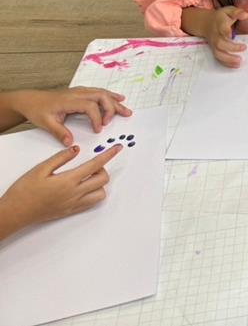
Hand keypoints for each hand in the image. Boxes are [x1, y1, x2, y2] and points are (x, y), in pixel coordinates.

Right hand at [0, 145, 120, 237]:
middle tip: (93, 164)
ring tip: (87, 177)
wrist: (14, 213)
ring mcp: (73, 204)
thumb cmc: (24, 191)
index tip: (117, 148)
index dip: (109, 155)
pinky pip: (90, 203)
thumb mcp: (40, 169)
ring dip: (99, 184)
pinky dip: (93, 194)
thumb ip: (61, 158)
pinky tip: (83, 187)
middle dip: (103, 169)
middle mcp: (75, 194)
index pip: (96, 165)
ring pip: (100, 194)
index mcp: (68, 181)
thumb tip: (76, 149)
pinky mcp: (70, 211)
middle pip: (103, 180)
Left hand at [8, 88, 131, 146]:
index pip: (91, 107)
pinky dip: (110, 96)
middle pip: (101, 96)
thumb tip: (71, 143)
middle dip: (112, 108)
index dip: (97, 118)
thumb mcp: (46, 123)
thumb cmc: (38, 110)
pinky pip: (99, 92)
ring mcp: (80, 91)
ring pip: (102, 93)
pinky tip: (118, 98)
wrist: (30, 100)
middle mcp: (78, 93)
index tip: (98, 129)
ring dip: (115, 101)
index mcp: (70, 100)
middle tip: (118, 119)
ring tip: (126, 109)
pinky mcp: (81, 92)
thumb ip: (60, 133)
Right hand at [205, 6, 247, 67]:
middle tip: (244, 47)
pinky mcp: (214, 50)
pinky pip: (218, 58)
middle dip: (231, 47)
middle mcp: (215, 35)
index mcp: (219, 24)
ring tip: (240, 61)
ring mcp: (214, 44)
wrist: (205, 23)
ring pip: (218, 53)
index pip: (221, 28)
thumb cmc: (221, 17)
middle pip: (220, 43)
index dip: (225, 32)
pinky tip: (236, 65)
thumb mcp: (228, 11)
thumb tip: (246, 15)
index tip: (231, 35)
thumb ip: (237, 12)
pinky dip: (226, 63)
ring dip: (228, 59)